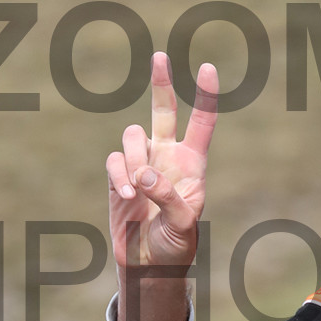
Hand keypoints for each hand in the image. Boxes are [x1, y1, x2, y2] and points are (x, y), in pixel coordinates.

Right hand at [106, 51, 218, 320]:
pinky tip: (127, 194)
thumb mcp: (183, 225)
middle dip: (162, 83)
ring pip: (132, 136)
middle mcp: (167, 157)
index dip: (205, 96)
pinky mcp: (119, 177)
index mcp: (193, 165)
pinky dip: (119, 174)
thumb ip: (167, 198)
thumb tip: (143, 175)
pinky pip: (114, 160)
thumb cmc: (175, 246)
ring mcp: (141, 164)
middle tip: (161, 55)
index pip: (202, 123)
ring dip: (134, 159)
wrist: (149, 266)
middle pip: (163, 111)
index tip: (207, 67)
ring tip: (138, 189)